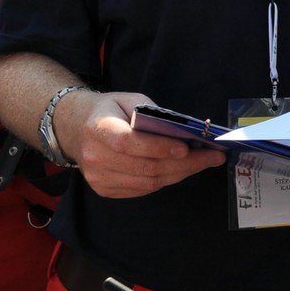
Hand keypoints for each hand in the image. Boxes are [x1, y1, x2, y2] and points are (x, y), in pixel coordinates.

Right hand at [66, 91, 224, 198]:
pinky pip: (143, 190)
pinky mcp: (105, 190)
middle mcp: (94, 157)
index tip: (187, 148)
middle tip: (213, 156)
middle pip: (145, 167)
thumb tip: (184, 132)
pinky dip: (167, 180)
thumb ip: (152, 114)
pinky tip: (183, 169)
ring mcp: (98, 178)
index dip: (159, 148)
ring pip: (148, 182)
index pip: (129, 143)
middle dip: (185, 163)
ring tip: (205, 162)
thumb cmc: (110, 110)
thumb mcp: (129, 99)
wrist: (76, 128)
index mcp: (97, 129)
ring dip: (181, 173)